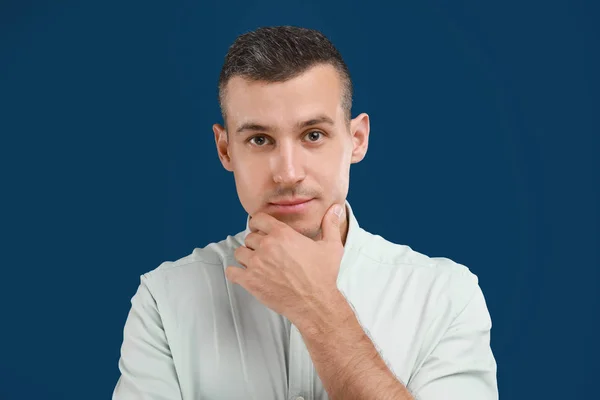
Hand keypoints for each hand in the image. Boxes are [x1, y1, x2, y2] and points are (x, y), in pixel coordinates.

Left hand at [225, 203, 345, 322]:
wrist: (315, 303)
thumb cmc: (323, 277)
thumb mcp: (331, 247)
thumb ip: (331, 225)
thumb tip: (336, 209)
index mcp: (282, 234)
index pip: (258, 219)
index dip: (259, 225)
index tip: (262, 231)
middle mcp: (267, 246)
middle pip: (249, 237)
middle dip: (256, 244)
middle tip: (266, 253)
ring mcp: (256, 264)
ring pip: (240, 253)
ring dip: (247, 258)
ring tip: (258, 265)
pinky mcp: (250, 281)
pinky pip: (231, 271)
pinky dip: (236, 273)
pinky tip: (246, 275)